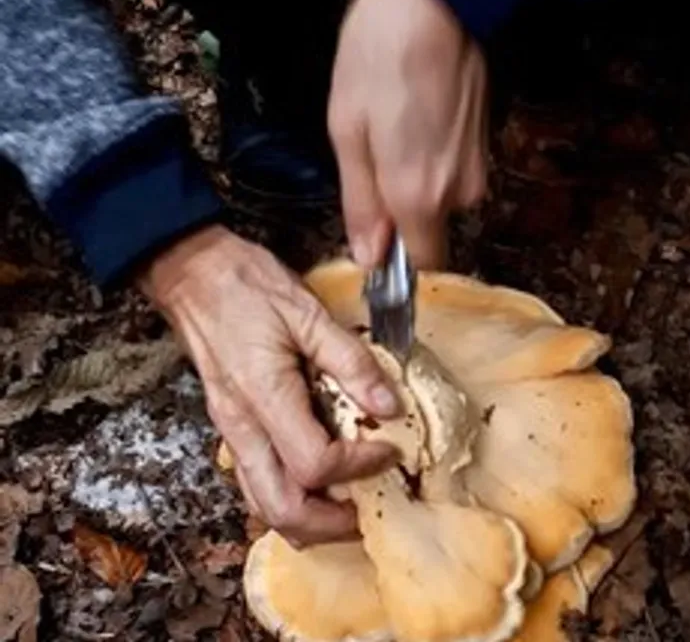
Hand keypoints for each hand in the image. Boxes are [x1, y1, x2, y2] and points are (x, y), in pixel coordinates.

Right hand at [137, 225, 399, 547]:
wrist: (191, 274)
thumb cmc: (243, 286)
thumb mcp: (306, 313)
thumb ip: (350, 361)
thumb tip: (389, 403)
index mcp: (262, 396)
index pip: (314, 464)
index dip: (360, 466)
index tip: (389, 449)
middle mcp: (241, 426)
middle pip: (281, 510)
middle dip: (331, 524)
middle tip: (370, 509)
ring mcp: (232, 431)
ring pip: (263, 506)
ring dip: (308, 521)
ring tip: (348, 507)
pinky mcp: (232, 428)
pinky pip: (256, 484)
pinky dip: (290, 498)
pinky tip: (318, 483)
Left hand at [328, 0, 488, 269]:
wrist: (435, 2)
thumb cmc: (381, 58)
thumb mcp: (348, 132)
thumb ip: (360, 204)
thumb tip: (369, 257)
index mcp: (418, 197)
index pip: (421, 266)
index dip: (397, 262)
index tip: (376, 245)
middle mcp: (457, 193)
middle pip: (428, 230)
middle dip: (399, 210)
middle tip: (373, 158)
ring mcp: (477, 168)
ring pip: (440, 199)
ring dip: (415, 180)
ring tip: (394, 129)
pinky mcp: (485, 145)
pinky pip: (453, 172)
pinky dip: (432, 158)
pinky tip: (415, 118)